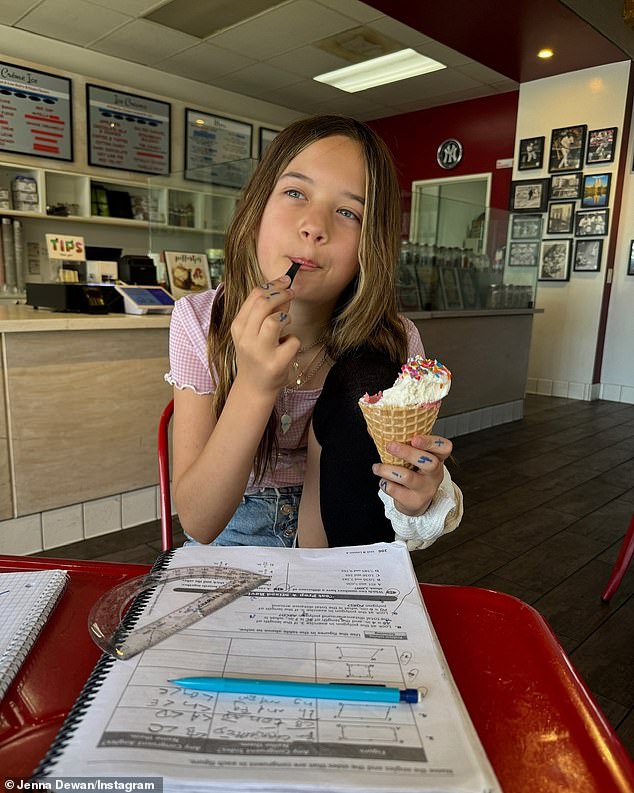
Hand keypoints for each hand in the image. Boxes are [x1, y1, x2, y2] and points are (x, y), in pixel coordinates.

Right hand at [230, 275, 299, 394]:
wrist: (254, 387)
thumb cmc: (256, 355)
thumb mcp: (253, 332)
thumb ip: (265, 312)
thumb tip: (283, 289)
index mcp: (238, 327)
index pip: (255, 295)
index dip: (274, 285)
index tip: (286, 281)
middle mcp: (246, 338)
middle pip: (264, 303)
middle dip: (282, 294)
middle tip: (292, 293)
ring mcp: (260, 352)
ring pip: (276, 320)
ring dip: (286, 317)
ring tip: (285, 324)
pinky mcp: (276, 364)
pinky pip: (292, 341)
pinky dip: (293, 341)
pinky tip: (286, 348)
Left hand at [372, 435, 452, 516]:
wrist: (415, 502)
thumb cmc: (414, 472)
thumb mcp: (413, 457)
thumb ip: (401, 442)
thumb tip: (374, 430)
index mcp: (437, 458)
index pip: (444, 447)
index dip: (431, 442)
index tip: (414, 438)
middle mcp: (435, 474)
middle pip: (429, 463)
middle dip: (408, 453)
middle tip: (390, 446)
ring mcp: (426, 489)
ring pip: (408, 477)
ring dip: (388, 470)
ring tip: (376, 467)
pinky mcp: (415, 501)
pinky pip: (396, 490)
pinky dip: (385, 483)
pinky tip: (383, 480)